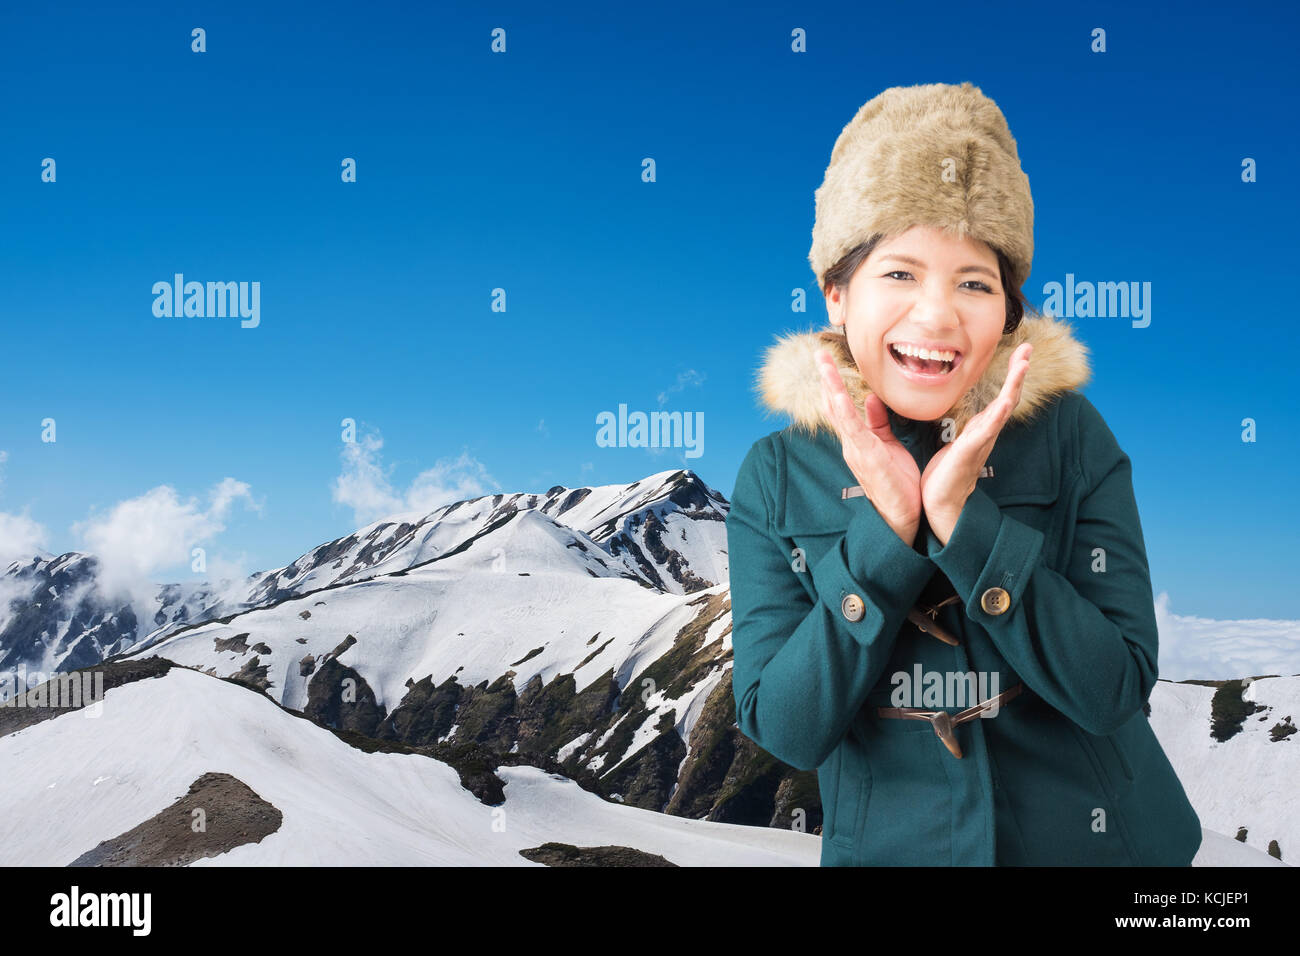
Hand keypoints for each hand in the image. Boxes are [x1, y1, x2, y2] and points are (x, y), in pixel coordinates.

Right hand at [816, 348, 921, 546]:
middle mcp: (851, 442)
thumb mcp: (889, 445)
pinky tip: (835, 393)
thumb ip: (878, 422)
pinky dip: (842, 409)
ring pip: (838, 411)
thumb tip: (870, 398)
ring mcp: (855, 448)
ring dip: (829, 385)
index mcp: (858, 439)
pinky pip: (851, 428)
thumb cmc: (897, 484)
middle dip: (826, 377)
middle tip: (819, 352)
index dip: (834, 383)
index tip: (830, 360)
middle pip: (833, 404)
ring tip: (823, 362)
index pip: (842, 405)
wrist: (901, 515)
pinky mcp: (864, 455)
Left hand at [921, 343, 1032, 545]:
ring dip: (1014, 385)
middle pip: (1008, 397)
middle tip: (1028, 347)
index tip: (1020, 351)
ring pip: (1002, 409)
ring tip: (1023, 364)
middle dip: (1018, 372)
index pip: (999, 396)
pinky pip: (987, 431)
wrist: (941, 504)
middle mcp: (985, 433)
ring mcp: (980, 442)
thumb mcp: (950, 442)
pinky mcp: (969, 452)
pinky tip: (1007, 401)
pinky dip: (998, 415)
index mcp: (979, 428)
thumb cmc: (944, 475)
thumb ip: (958, 425)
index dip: (1011, 375)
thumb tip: (953, 405)